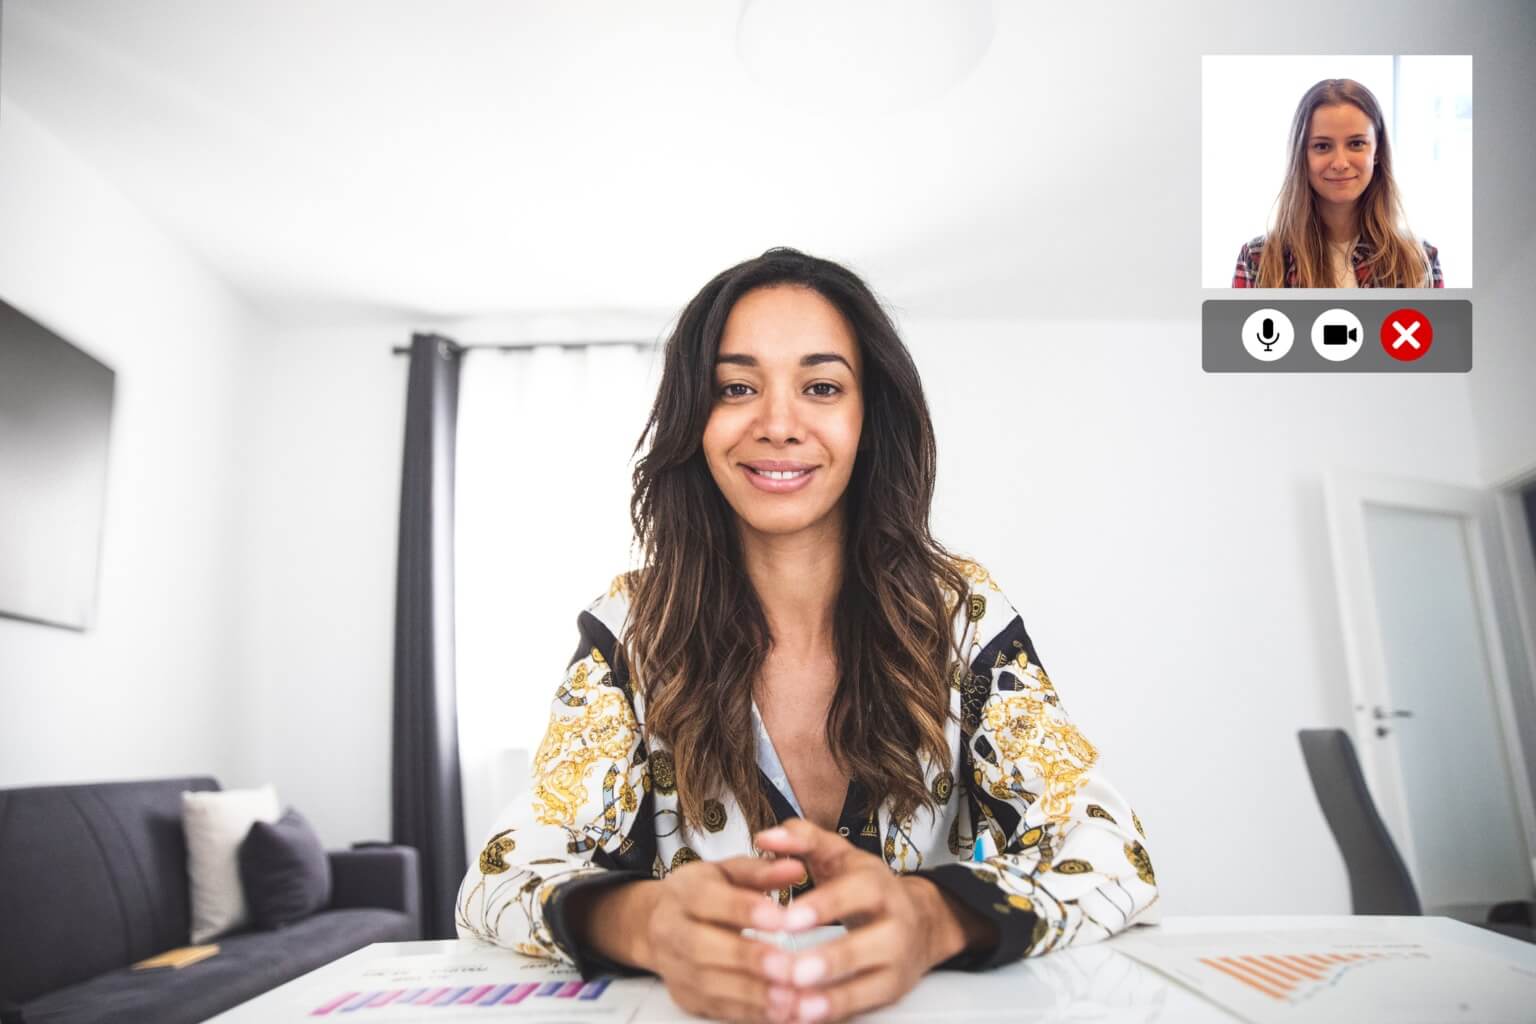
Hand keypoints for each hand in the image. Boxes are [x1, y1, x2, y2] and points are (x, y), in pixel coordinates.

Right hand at [641, 854, 809, 1022]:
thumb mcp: (729, 871)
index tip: (781, 919)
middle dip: (748, 959)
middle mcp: (671, 930)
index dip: (745, 910)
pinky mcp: (684, 997)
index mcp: (683, 892)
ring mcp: (673, 967)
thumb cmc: (703, 894)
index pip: (709, 900)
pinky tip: (782, 1012)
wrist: (656, 925)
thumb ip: (761, 871)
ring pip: (708, 984)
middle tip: (788, 966)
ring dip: (752, 994)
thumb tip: (796, 868)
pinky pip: (716, 1009)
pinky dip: (751, 1014)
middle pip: (703, 947)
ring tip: (791, 996)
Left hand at [753, 817, 983, 1022]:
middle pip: (868, 945)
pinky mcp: (891, 991)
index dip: (823, 907)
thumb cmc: (866, 886)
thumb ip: (801, 839)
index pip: (855, 893)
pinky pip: (863, 1007)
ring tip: (794, 1004)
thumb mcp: (838, 854)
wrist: (920, 920)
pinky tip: (802, 1017)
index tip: (789, 920)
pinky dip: (833, 1014)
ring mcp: (897, 962)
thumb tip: (767, 836)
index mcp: (877, 885)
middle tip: (792, 970)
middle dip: (829, 960)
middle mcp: (894, 924)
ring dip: (830, 998)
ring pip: (868, 984)